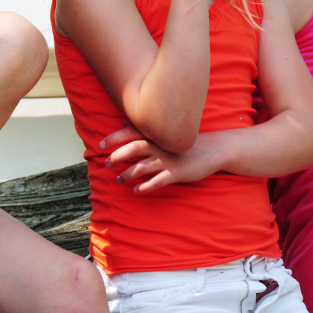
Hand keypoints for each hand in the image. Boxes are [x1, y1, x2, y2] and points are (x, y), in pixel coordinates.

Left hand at [101, 125, 219, 192]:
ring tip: (119, 180)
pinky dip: (146, 186)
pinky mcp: (177, 173)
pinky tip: (137, 191)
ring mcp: (168, 159)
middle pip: (133, 148)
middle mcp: (160, 145)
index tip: (100, 145)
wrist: (212, 150)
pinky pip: (159, 181)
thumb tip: (122, 121)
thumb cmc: (183, 141)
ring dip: (128, 174)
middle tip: (106, 164)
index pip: (130, 133)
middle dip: (117, 156)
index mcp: (156, 134)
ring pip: (143, 167)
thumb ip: (142, 128)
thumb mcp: (164, 132)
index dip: (114, 138)